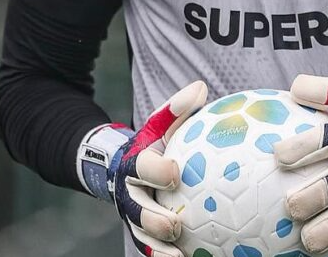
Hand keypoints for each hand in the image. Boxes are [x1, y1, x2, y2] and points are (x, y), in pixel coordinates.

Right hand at [79, 81, 207, 256]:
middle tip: (174, 225)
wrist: (127, 168)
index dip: (155, 170)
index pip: (141, 167)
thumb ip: (178, 109)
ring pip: (141, 235)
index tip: (175, 172)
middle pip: (136, 209)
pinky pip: (151, 249)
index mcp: (133, 163)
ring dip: (157, 247)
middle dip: (152, 218)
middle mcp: (129, 193)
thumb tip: (200, 88)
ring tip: (179, 256)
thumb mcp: (161, 124)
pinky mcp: (142, 233)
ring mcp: (133, 216)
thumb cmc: (155, 143)